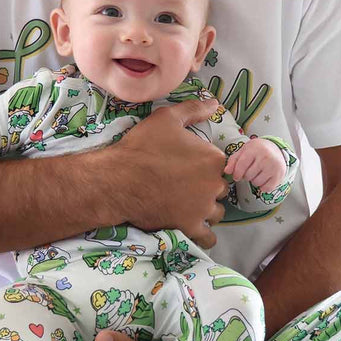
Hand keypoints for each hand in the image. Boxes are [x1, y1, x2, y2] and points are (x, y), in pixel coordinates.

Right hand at [109, 98, 227, 248]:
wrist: (118, 179)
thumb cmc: (142, 146)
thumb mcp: (167, 118)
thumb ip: (194, 110)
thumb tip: (214, 104)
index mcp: (213, 159)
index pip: (222, 165)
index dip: (207, 166)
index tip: (191, 167)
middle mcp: (214, 185)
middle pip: (221, 189)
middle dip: (208, 188)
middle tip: (186, 185)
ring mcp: (203, 208)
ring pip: (216, 212)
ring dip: (207, 210)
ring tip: (188, 205)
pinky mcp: (189, 227)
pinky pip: (208, 237)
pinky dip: (204, 233)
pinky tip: (195, 227)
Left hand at [224, 137, 284, 190]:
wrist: (275, 149)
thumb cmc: (256, 150)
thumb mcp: (243, 151)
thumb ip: (233, 160)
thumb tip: (227, 171)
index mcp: (254, 149)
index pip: (242, 165)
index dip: (237, 173)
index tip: (236, 176)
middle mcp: (265, 157)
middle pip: (248, 176)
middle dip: (246, 176)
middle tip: (250, 171)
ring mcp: (273, 166)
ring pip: (256, 183)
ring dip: (254, 181)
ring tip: (257, 173)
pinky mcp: (279, 175)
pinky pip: (266, 188)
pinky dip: (262, 187)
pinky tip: (263, 179)